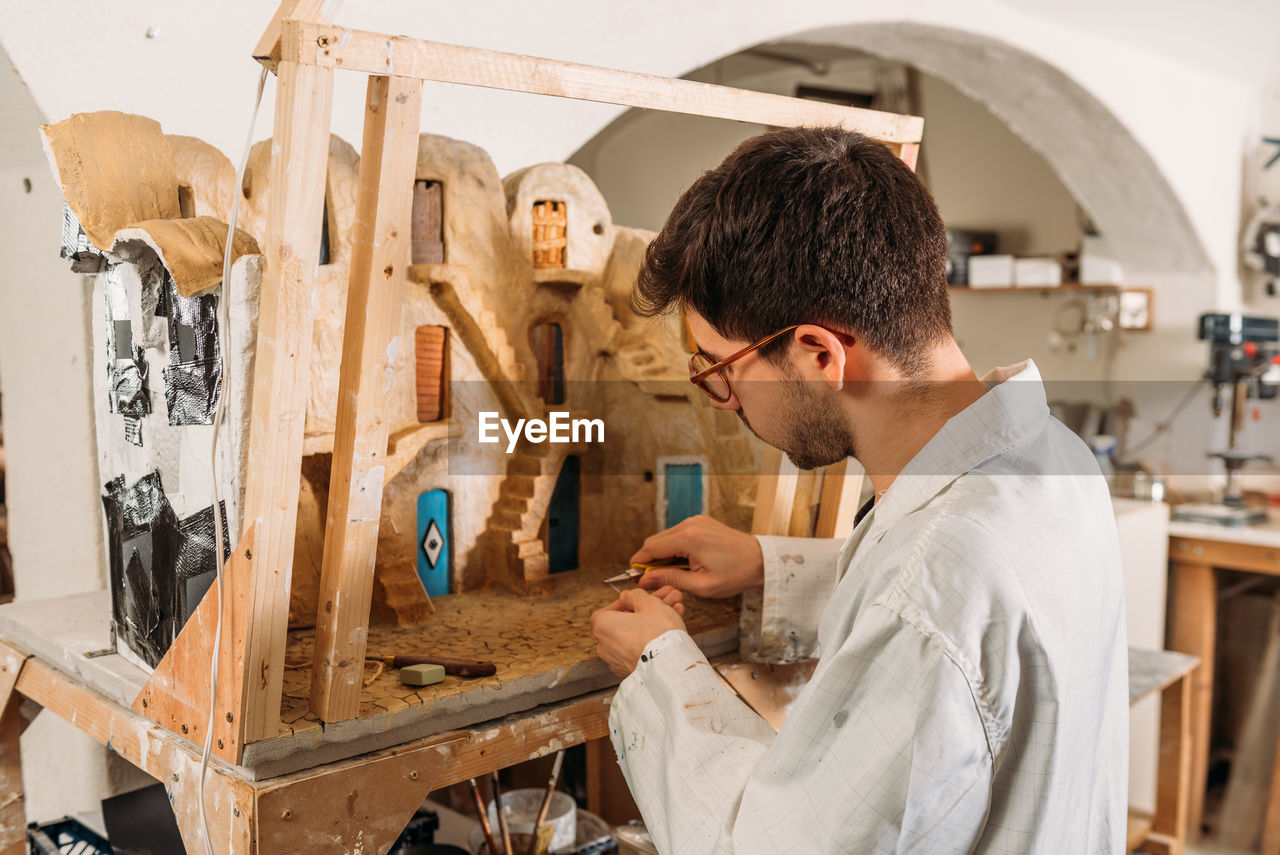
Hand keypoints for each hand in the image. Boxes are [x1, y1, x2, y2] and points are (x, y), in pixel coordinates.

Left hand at [590, 586, 684, 677]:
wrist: (668, 666)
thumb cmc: (656, 634)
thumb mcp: (648, 603)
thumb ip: (634, 595)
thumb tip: (628, 596)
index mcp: (603, 626)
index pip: (609, 609)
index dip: (626, 603)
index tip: (640, 600)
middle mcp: (605, 645)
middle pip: (625, 622)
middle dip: (645, 612)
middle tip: (662, 604)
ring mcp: (617, 661)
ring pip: (635, 636)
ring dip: (651, 625)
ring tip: (672, 615)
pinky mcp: (630, 671)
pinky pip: (639, 650)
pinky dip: (651, 642)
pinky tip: (669, 633)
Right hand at [632, 515, 763, 598]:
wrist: (761, 560)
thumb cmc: (735, 575)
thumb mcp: (701, 585)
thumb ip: (670, 580)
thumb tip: (645, 580)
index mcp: (689, 539)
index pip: (651, 548)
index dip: (639, 563)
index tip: (634, 577)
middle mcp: (690, 524)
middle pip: (655, 540)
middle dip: (649, 559)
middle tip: (651, 579)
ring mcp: (696, 521)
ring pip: (665, 536)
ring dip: (662, 554)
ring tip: (671, 573)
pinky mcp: (701, 522)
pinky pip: (678, 533)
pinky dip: (674, 547)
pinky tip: (682, 563)